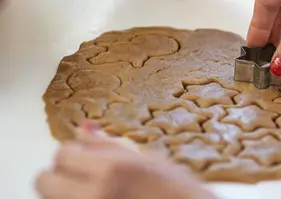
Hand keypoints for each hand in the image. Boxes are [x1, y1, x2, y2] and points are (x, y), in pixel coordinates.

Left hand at [35, 127, 217, 198]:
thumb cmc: (181, 193)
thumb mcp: (150, 160)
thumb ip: (110, 146)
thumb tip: (83, 129)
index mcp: (112, 170)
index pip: (62, 154)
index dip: (74, 154)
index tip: (86, 158)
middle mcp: (95, 195)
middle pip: (44, 180)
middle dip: (61, 175)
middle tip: (84, 177)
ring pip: (52, 198)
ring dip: (66, 191)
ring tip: (95, 190)